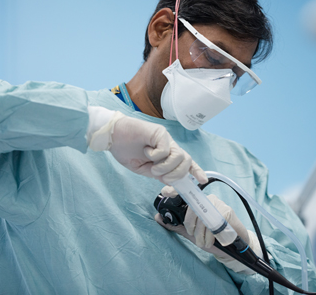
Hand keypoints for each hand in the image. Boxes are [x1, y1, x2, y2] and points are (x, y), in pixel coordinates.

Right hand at [88, 108, 206, 184]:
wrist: (112, 137)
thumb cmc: (126, 150)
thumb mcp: (144, 169)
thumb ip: (158, 174)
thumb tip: (172, 182)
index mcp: (167, 156)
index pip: (186, 163)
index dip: (196, 171)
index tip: (202, 180)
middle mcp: (169, 147)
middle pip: (186, 161)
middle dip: (176, 174)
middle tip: (161, 177)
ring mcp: (166, 139)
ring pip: (179, 157)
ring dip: (165, 167)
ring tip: (151, 165)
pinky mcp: (160, 133)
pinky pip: (165, 150)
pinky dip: (155, 156)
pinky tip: (146, 150)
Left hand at [155, 187, 261, 273]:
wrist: (233, 247)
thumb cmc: (212, 238)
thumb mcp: (191, 233)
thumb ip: (176, 225)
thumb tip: (157, 217)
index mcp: (199, 202)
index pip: (187, 196)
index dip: (175, 190)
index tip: (165, 191)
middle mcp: (208, 200)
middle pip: (193, 209)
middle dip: (191, 227)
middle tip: (195, 237)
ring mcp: (219, 204)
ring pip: (202, 217)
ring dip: (202, 235)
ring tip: (204, 242)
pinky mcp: (227, 211)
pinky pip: (214, 222)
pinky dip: (211, 235)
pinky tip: (213, 240)